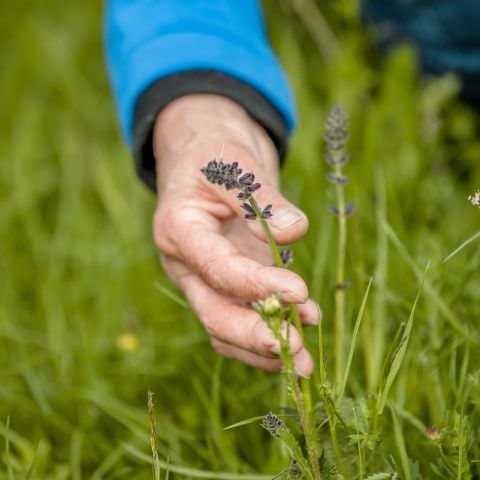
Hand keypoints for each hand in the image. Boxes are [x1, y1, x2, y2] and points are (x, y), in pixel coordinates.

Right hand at [152, 94, 319, 376]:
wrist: (206, 154)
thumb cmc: (214, 151)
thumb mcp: (234, 161)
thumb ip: (260, 198)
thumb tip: (294, 231)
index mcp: (179, 229)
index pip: (215, 267)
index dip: (254, 285)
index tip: (298, 291)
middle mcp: (187, 262)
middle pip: (212, 311)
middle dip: (254, 336)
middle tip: (297, 351)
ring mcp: (205, 277)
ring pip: (225, 326)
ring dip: (264, 347)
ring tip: (306, 362)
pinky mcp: (226, 281)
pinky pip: (241, 316)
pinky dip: (269, 329)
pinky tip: (304, 327)